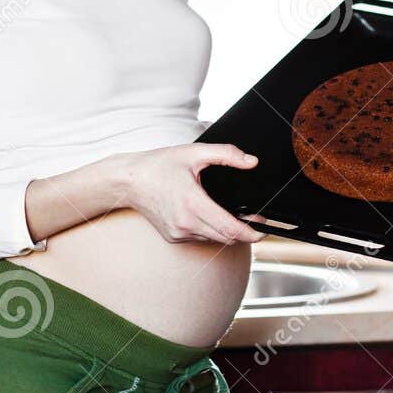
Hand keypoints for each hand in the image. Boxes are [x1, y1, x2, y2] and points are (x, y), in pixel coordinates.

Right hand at [119, 143, 266, 245]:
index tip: (264, 231)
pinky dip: (210, 231)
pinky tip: (210, 216)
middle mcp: (186, 223)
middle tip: (255, 220)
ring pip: (214, 240)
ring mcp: (179, 233)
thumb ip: (226, 154)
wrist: (128, 181)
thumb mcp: (194, 153)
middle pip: (226, 238)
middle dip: (244, 233)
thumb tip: (252, 161)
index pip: (230, 229)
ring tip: (234, 216)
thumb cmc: (158, 165)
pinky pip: (201, 238)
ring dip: (227, 232)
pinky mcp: (174, 237)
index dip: (251, 233)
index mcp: (193, 203)